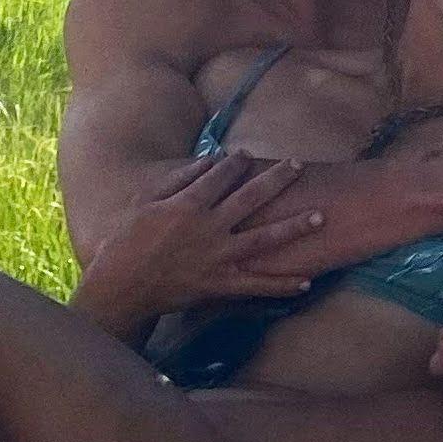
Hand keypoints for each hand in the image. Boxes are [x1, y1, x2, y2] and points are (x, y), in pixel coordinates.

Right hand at [73, 151, 325, 333]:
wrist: (122, 287)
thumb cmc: (126, 242)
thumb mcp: (146, 202)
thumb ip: (178, 180)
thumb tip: (207, 162)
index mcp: (189, 205)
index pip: (221, 176)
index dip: (237, 163)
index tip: (248, 154)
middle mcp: (209, 228)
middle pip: (251, 198)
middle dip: (277, 179)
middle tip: (298, 165)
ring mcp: (218, 258)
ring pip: (264, 240)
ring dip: (294, 227)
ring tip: (320, 217)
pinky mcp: (221, 285)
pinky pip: (257, 285)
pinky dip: (282, 284)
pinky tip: (306, 281)